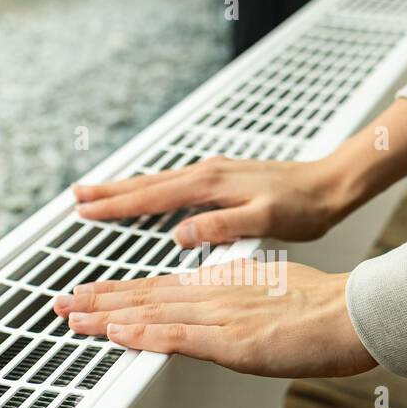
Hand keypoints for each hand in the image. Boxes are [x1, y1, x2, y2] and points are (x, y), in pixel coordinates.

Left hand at [52, 260, 377, 377]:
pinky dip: (142, 333)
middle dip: (99, 300)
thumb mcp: (275, 293)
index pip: (162, 287)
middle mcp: (216, 295)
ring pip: (152, 311)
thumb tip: (222, 301)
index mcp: (225, 286)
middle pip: (146, 295)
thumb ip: (243, 297)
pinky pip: (178, 336)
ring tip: (70, 316)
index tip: (91, 295)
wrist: (356, 313)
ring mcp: (221, 316)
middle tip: (61, 303)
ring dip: (106, 314)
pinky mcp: (232, 340)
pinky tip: (115, 334)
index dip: (122, 292)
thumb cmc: (326, 309)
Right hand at [73, 156, 351, 248]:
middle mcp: (207, 173)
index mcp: (211, 184)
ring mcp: (213, 173)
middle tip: (75, 197)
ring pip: (158, 180)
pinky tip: (147, 195)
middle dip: (109, 191)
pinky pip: (174, 183)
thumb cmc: (303, 206)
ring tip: (97, 194)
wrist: (331, 185)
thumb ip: (222, 226)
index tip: (86, 211)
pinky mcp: (222, 179)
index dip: (117, 206)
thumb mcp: (264, 220)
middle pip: (147, 183)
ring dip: (126, 188)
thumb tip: (181, 234)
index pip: (152, 196)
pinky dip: (150, 189)